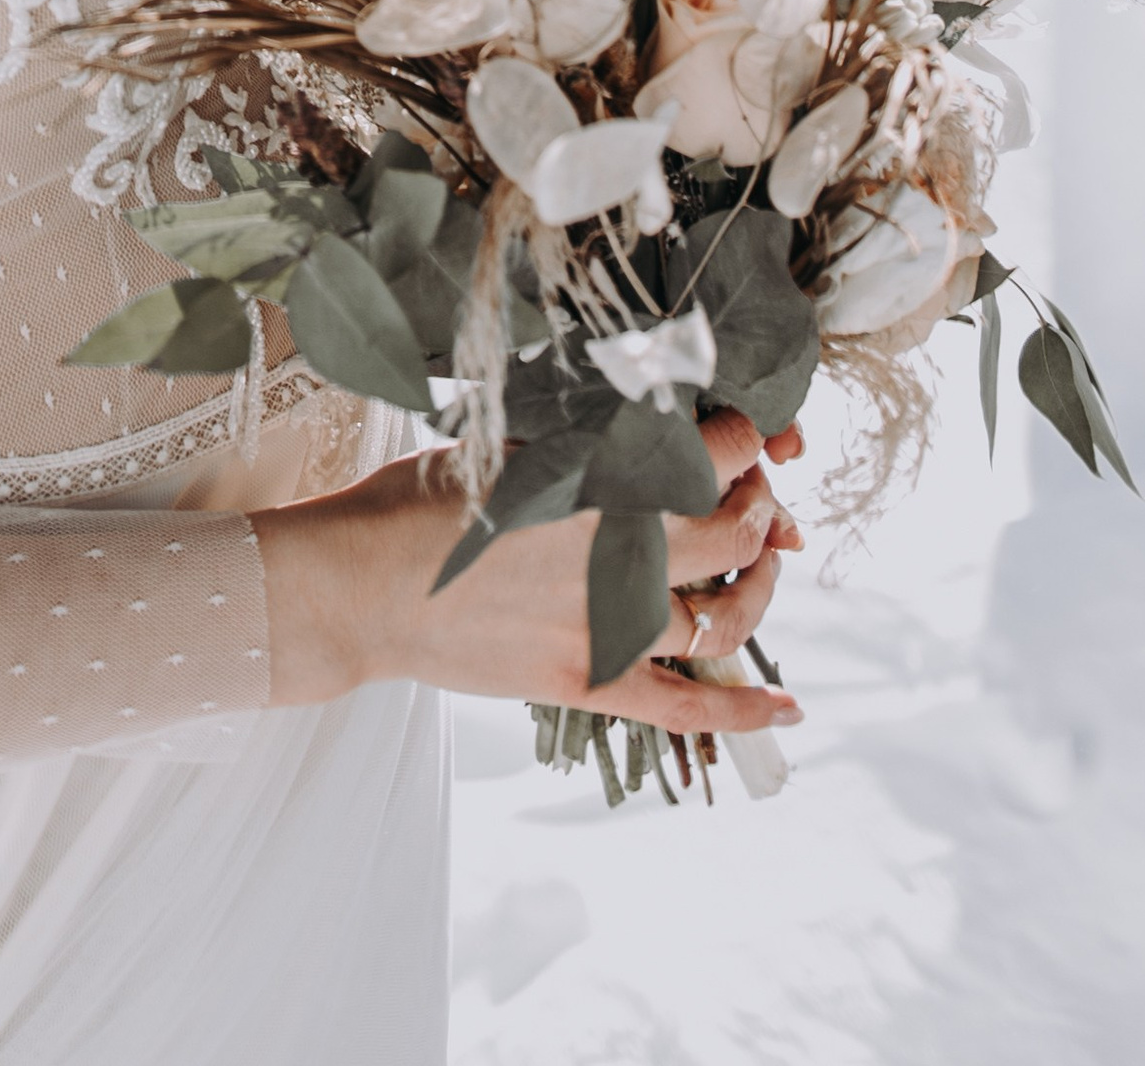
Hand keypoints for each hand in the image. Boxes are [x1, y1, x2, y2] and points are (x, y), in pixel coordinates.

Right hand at [256, 409, 805, 737]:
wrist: (358, 588)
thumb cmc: (416, 504)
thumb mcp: (503, 446)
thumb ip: (580, 441)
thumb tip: (647, 431)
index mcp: (597, 478)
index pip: (713, 453)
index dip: (745, 439)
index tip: (745, 434)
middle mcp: (616, 549)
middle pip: (735, 531)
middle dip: (760, 509)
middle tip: (755, 498)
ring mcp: (606, 624)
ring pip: (725, 614)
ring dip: (760, 589)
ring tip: (766, 566)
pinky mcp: (588, 681)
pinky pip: (686, 707)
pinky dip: (742, 713)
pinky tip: (785, 709)